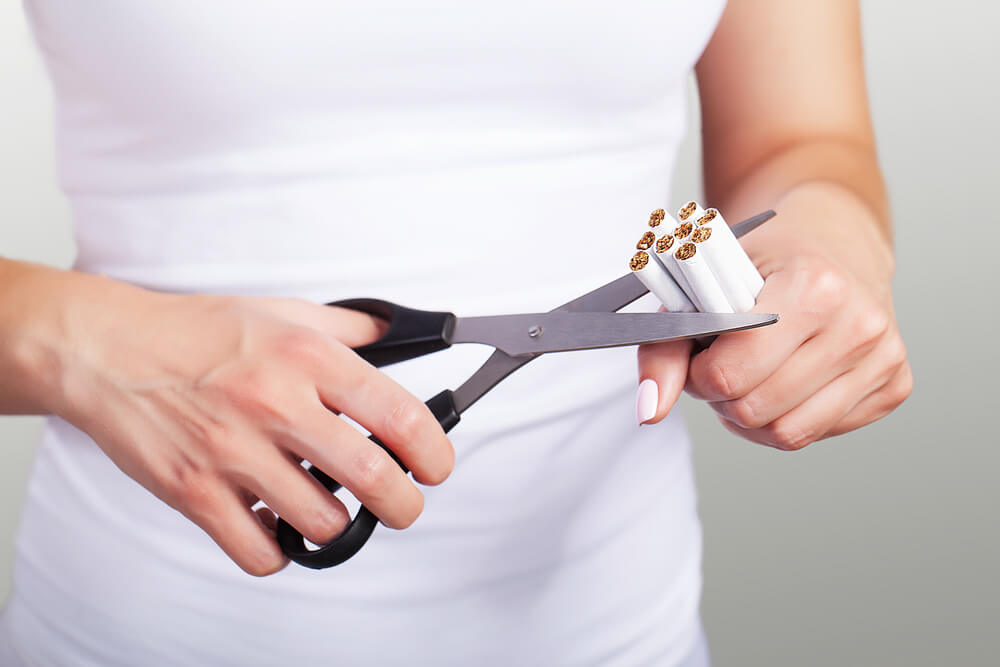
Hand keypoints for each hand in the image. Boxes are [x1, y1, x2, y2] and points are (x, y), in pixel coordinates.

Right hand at [48, 288, 453, 574]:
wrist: (108, 350)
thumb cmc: (195, 332)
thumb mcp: (281, 312)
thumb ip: (347, 328)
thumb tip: (397, 335)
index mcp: (307, 357)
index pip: (399, 414)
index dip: (434, 452)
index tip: (436, 466)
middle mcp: (276, 404)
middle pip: (375, 479)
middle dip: (404, 504)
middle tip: (401, 504)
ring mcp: (234, 452)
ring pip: (323, 523)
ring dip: (335, 525)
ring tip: (325, 506)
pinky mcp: (195, 492)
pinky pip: (260, 554)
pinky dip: (278, 551)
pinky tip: (275, 525)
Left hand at [636, 208, 911, 449]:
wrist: (834, 239)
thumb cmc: (765, 262)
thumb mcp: (705, 285)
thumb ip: (665, 347)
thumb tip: (650, 412)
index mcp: (815, 287)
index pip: (733, 373)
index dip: (700, 375)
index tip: (701, 354)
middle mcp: (859, 324)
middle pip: (758, 410)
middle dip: (723, 398)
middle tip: (721, 368)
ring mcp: (884, 358)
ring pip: (789, 434)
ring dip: (751, 418)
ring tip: (748, 380)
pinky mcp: (895, 385)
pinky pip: (818, 434)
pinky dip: (785, 419)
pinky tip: (782, 384)